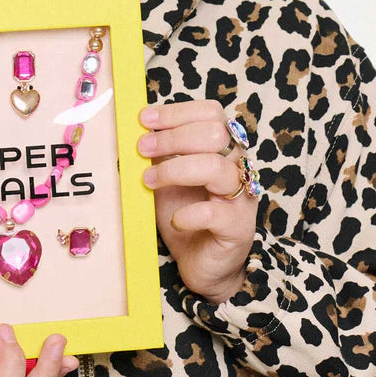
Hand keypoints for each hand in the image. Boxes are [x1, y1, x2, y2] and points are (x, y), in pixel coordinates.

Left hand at [138, 100, 257, 304]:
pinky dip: (189, 214)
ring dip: (174, 169)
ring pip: (215, 166)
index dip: (177, 112)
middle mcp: (237, 167)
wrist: (203, 263)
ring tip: (148, 181)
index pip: (211, 113)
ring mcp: (241, 197)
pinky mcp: (238, 228)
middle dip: (173, 137)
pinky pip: (214, 212)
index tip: (144, 119)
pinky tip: (175, 220)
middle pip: (215, 133)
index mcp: (222, 149)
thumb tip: (134, 131)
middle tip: (142, 149)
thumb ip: (158, 155)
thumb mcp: (167, 179)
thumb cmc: (186, 215)